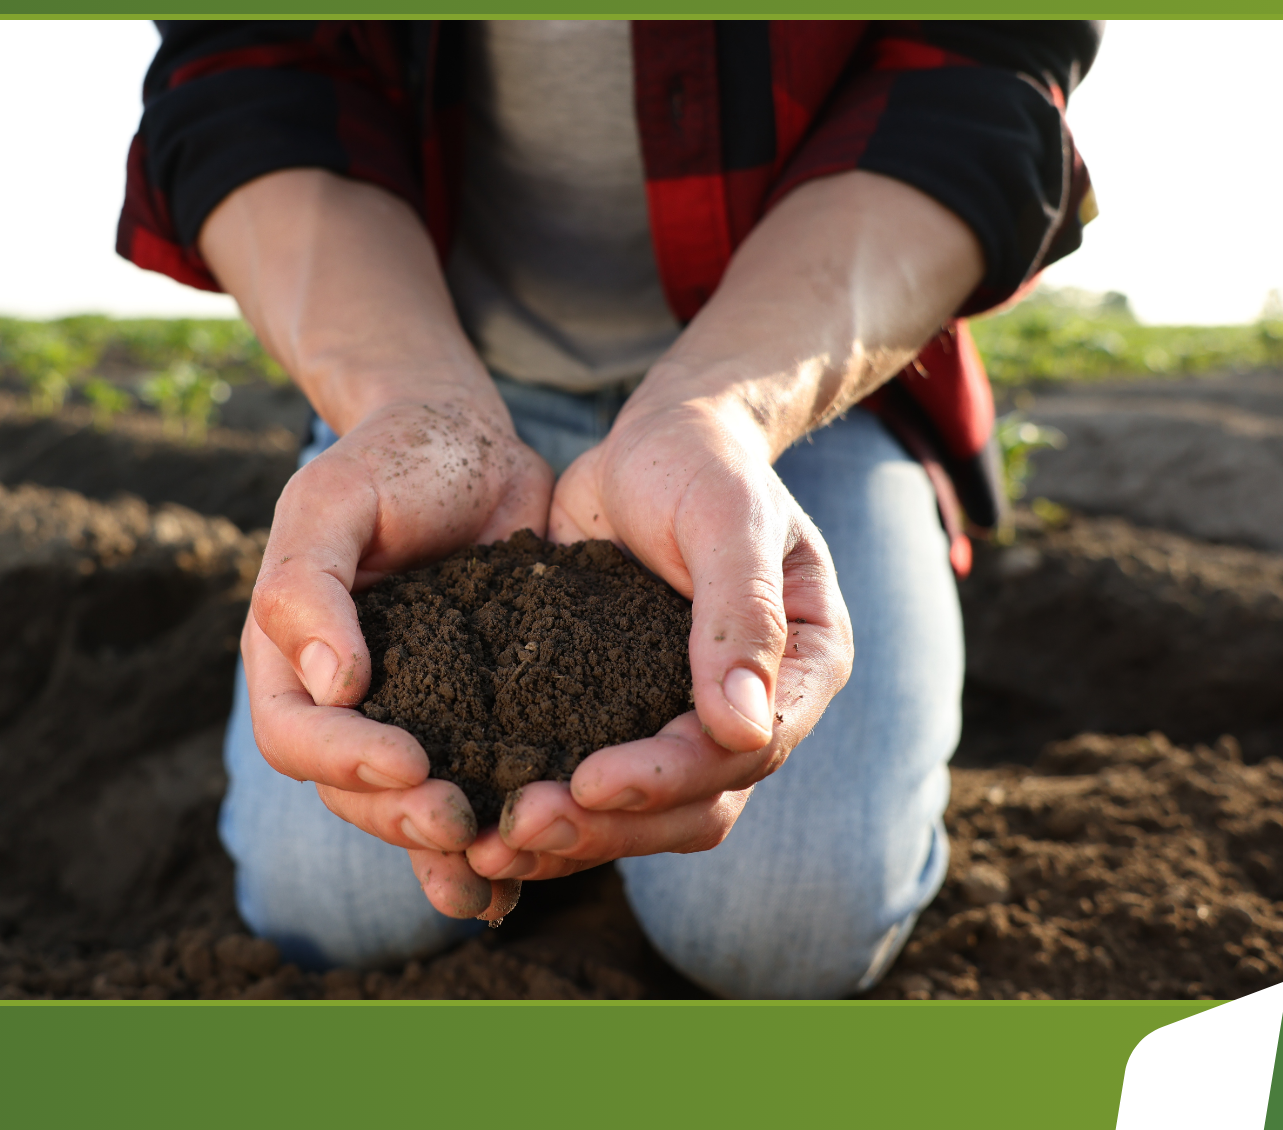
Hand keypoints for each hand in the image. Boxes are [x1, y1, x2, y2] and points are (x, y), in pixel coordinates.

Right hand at [242, 395, 552, 920]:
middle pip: (353, 794)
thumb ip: (310, 583)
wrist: (472, 447)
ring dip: (447, 852)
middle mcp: (344, 704)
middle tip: (463, 823)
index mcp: (292, 658)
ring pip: (411, 809)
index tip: (410, 761)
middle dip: (404, 818)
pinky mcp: (479, 720)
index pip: (295, 736)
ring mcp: (411, 717)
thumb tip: (331, 683)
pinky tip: (525, 881)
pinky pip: (476, 791)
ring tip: (495, 878)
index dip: (343, 760)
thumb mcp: (334, 498)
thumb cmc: (391, 461)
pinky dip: (492, 840)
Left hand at [460, 396, 854, 882]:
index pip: (747, 751)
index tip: (589, 782)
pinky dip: (548, 807)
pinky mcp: (626, 718)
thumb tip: (745, 729)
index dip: (668, 777)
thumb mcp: (726, 515)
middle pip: (698, 805)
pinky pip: (598, 788)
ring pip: (647, 815)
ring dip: (573, 835)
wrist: (655, 440)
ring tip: (489, 842)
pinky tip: (479, 821)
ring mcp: (689, 721)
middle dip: (610, 826)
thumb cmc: (702, 461)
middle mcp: (756, 711)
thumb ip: (741, 612)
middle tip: (519, 826)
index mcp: (803, 667)